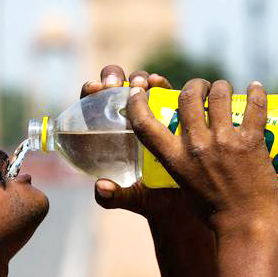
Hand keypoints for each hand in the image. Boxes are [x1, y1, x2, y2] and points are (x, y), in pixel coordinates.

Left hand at [80, 65, 195, 218]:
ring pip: (138, 85)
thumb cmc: (154, 197)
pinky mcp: (171, 110)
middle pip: (113, 88)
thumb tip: (100, 187)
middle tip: (115, 85)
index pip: (92, 106)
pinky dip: (159, 82)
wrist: (187, 199)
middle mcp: (126, 118)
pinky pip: (163, 91)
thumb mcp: (134, 198)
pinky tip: (159, 82)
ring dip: (137, 78)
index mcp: (108, 134)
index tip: (93, 90)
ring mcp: (149, 112)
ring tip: (141, 84)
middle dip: (112, 77)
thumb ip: (113, 197)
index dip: (89, 93)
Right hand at [125, 78, 277, 232]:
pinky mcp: (251, 143)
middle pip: (187, 97)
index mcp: (175, 159)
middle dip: (194, 85)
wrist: (246, 227)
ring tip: (225, 89)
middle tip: (202, 87)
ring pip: (220, 94)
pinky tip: (256, 88)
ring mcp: (224, 143)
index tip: (139, 91)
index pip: (145, 124)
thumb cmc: (212, 212)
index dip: (138, 103)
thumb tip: (176, 144)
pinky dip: (257, 93)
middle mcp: (196, 147)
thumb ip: (177, 162)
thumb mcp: (182, 185)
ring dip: (222, 86)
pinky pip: (254, 107)